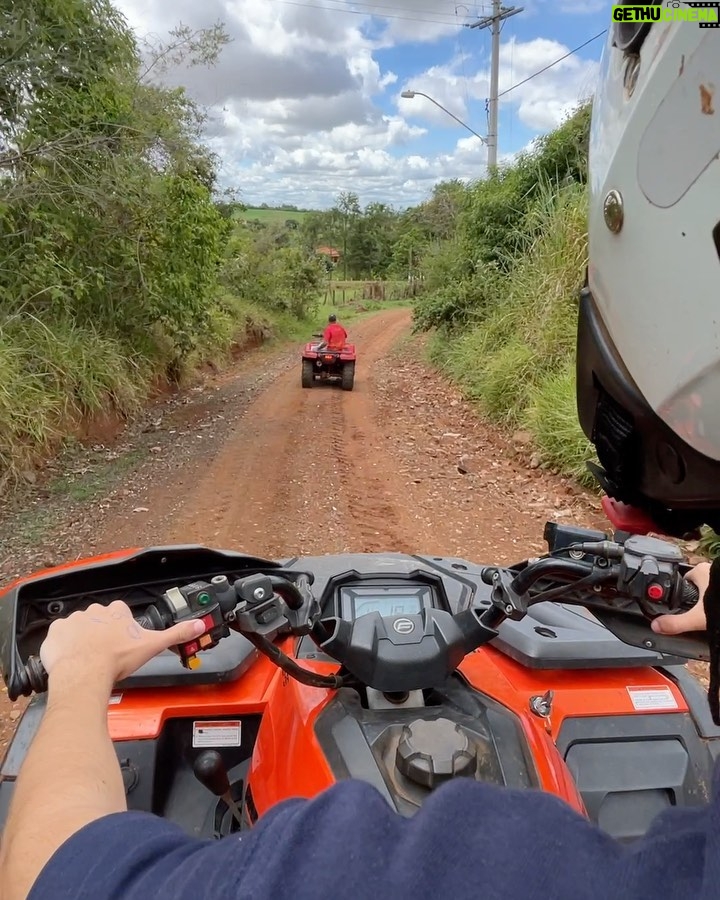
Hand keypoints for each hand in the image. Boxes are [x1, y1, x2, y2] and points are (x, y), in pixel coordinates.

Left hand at [39, 600, 205, 689]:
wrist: (86, 673)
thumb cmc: (116, 660)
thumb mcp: (153, 645)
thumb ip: (176, 634)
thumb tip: (198, 625)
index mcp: (117, 612)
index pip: (120, 614)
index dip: (121, 629)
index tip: (122, 642)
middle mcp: (94, 611)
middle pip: (99, 619)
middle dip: (101, 633)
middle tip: (106, 653)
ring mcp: (73, 621)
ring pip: (79, 627)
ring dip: (82, 639)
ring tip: (88, 658)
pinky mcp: (56, 632)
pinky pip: (59, 636)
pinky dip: (63, 645)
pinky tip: (71, 657)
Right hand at [651, 562, 709, 634]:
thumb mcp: (697, 617)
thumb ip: (676, 623)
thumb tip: (656, 626)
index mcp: (699, 571)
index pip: (683, 579)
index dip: (680, 591)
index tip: (681, 601)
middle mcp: (711, 570)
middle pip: (696, 584)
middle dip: (694, 596)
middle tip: (695, 611)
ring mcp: (719, 577)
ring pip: (708, 589)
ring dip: (706, 599)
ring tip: (707, 613)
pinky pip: (715, 593)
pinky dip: (714, 601)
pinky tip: (715, 611)